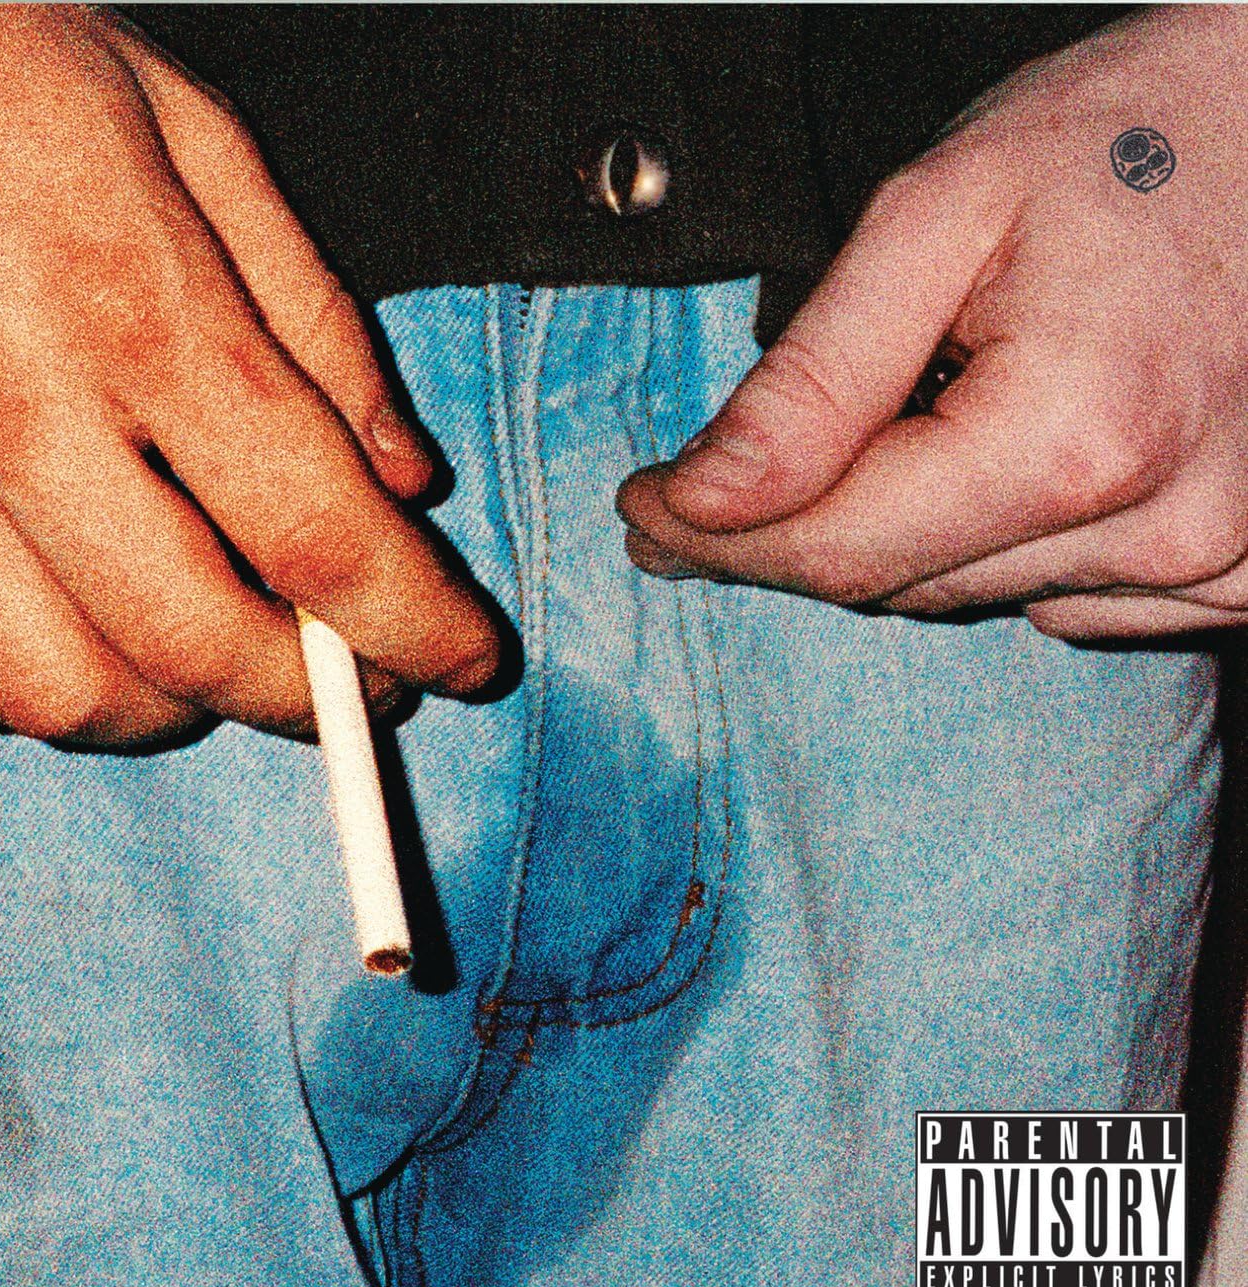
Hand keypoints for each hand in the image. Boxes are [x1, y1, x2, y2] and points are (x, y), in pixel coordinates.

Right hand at [0, 5, 499, 749]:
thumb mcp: (206, 146)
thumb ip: (317, 327)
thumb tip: (401, 481)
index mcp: (138, 308)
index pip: (319, 533)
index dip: (419, 626)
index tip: (465, 662)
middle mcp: (6, 405)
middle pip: (195, 645)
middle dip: (308, 697)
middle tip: (353, 677)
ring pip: (55, 693)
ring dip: (171, 711)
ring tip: (212, 657)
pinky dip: (19, 697)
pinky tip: (69, 640)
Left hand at [618, 7, 1246, 640]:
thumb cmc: (1121, 141)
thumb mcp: (936, 218)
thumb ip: (814, 379)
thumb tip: (706, 500)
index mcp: (1079, 439)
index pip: (837, 550)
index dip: (716, 538)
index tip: (643, 511)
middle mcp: (1162, 529)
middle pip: (896, 584)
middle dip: (787, 537)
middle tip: (703, 489)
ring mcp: (1219, 563)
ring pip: (966, 596)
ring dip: (898, 534)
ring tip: (902, 426)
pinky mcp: (1245, 577)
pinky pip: (1061, 600)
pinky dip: (1002, 545)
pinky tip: (1009, 459)